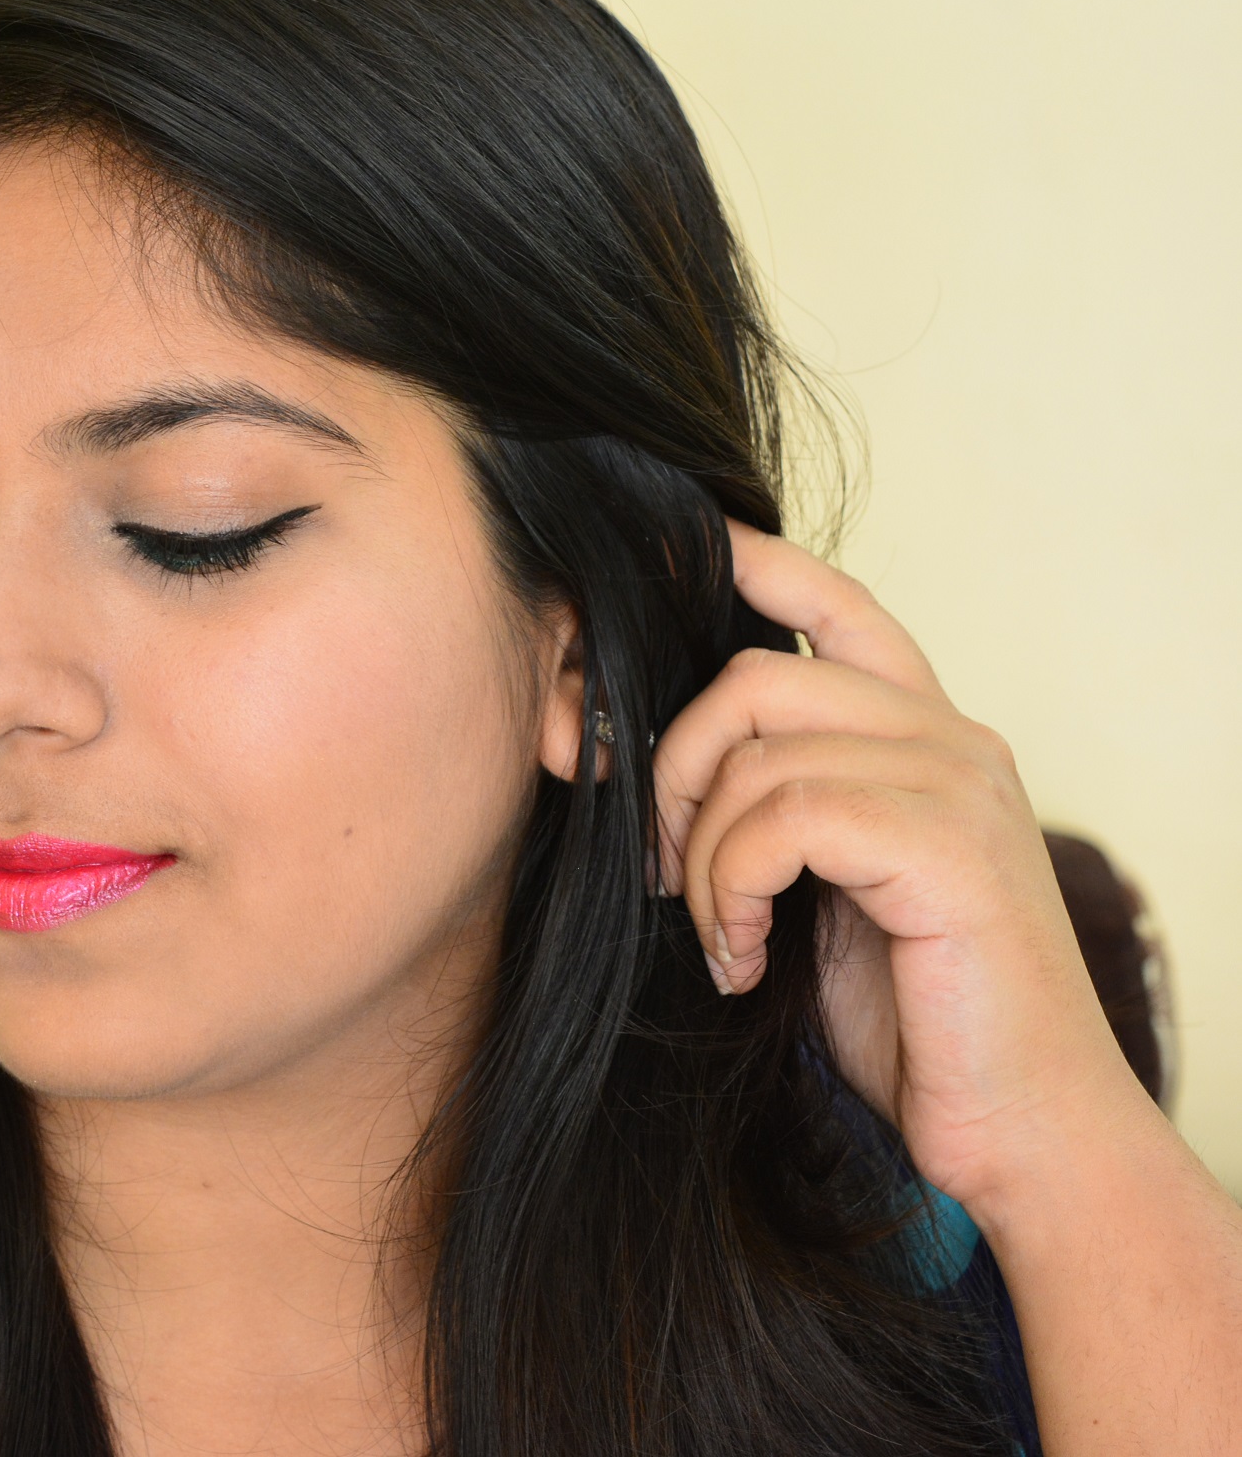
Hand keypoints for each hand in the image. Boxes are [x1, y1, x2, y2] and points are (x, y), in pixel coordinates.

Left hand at [652, 520, 1145, 1216]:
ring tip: (722, 936)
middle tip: (667, 874)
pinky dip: (734, 889)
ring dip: (703, 856)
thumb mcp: (829, 890)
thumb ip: (783, 810)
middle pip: (755, 675)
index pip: (839, 607)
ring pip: (757, 751)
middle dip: (673, 770)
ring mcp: (957, 786)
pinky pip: (785, 816)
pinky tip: (744, 958)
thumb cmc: (917, 1017)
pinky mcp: (948, 847)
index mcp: (925, 739)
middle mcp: (950, 740)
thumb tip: (665, 764)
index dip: (757, 568)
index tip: (682, 554)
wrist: (1018, 1129)